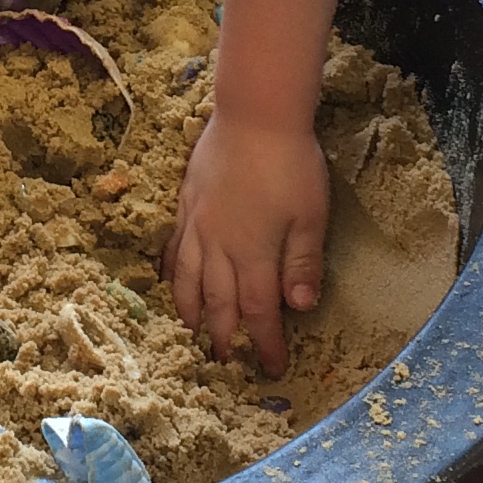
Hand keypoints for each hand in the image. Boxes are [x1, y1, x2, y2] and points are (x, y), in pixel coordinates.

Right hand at [163, 116, 330, 374]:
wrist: (255, 114)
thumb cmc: (291, 163)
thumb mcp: (310, 215)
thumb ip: (302, 263)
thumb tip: (300, 308)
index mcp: (253, 253)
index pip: (258, 311)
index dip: (265, 342)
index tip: (272, 367)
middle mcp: (219, 246)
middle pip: (218, 302)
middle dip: (223, 337)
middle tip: (225, 363)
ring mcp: (197, 224)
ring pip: (187, 279)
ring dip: (190, 311)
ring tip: (191, 332)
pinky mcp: (186, 203)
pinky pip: (174, 247)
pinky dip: (172, 271)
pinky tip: (171, 280)